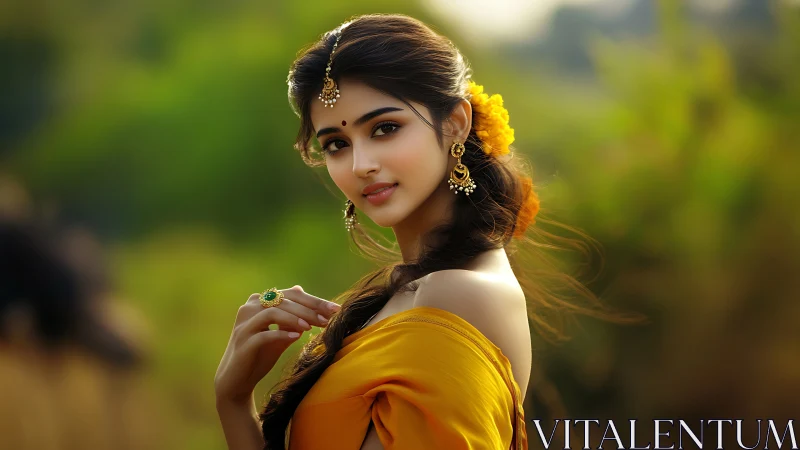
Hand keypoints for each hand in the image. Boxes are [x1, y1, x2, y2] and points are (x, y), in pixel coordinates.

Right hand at [214, 285, 340, 402]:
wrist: (237, 381)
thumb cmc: (260, 355)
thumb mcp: (280, 334)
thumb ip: (292, 318)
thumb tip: (308, 299)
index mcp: (258, 302)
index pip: (291, 295)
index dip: (315, 301)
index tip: (335, 310)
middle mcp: (249, 308)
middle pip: (284, 300)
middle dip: (310, 309)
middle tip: (328, 319)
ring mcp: (244, 324)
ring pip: (273, 312)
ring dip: (296, 318)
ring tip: (312, 327)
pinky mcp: (243, 342)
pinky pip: (264, 334)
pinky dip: (281, 333)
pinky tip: (296, 337)